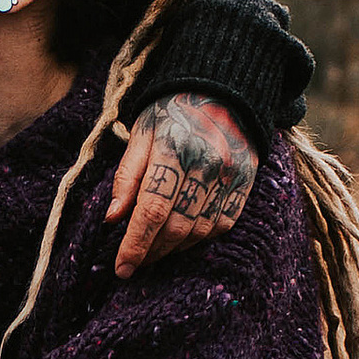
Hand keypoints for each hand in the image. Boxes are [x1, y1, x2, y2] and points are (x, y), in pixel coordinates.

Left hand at [104, 91, 258, 277]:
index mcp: (173, 149)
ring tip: (154, 251)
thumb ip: (127, 176)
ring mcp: (230, 175)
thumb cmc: (172, 112)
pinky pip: (222, 224)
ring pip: (199, 231)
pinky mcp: (246, 183)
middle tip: (133, 262)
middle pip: (175, 226)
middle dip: (151, 251)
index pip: (152, 209)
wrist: (222, 89)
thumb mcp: (141, 135)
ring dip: (173, 249)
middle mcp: (206, 164)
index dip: (135, 244)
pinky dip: (200, 238)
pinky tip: (182, 238)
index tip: (122, 268)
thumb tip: (113, 219)